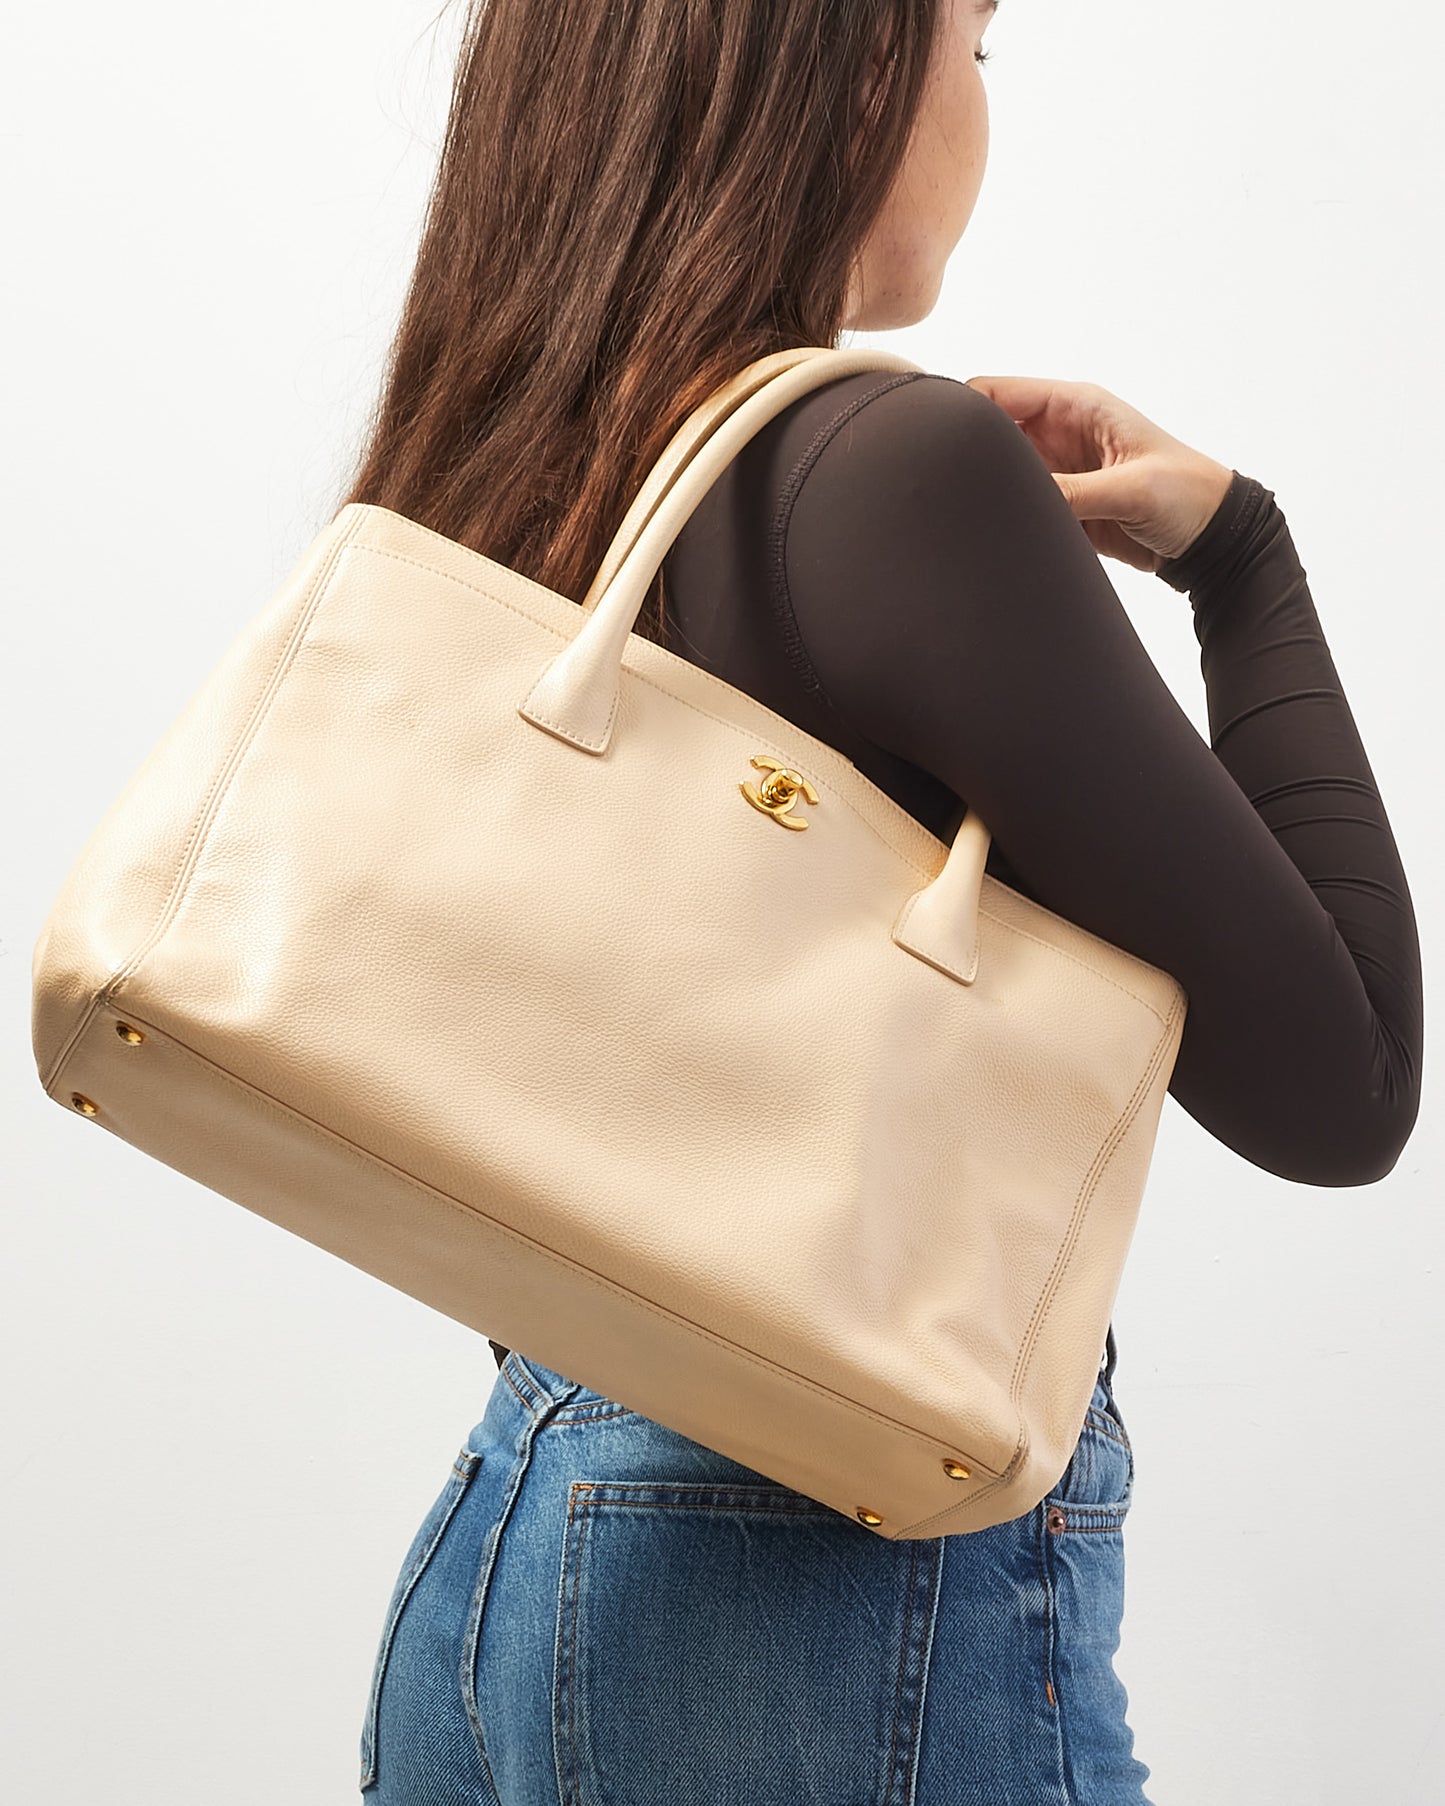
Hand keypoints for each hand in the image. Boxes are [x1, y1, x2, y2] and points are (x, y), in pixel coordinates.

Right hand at [963, 374, 1235, 572]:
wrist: (1211, 541)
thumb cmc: (1187, 496)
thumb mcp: (1128, 489)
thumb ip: (1069, 492)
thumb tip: (1013, 499)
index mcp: (1075, 405)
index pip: (995, 393)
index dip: (960, 410)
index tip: (935, 441)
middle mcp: (1057, 433)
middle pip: (986, 435)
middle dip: (965, 457)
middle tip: (945, 487)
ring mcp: (1055, 471)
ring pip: (997, 475)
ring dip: (984, 492)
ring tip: (965, 513)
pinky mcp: (1059, 507)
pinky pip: (1016, 507)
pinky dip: (1001, 518)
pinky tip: (989, 532)